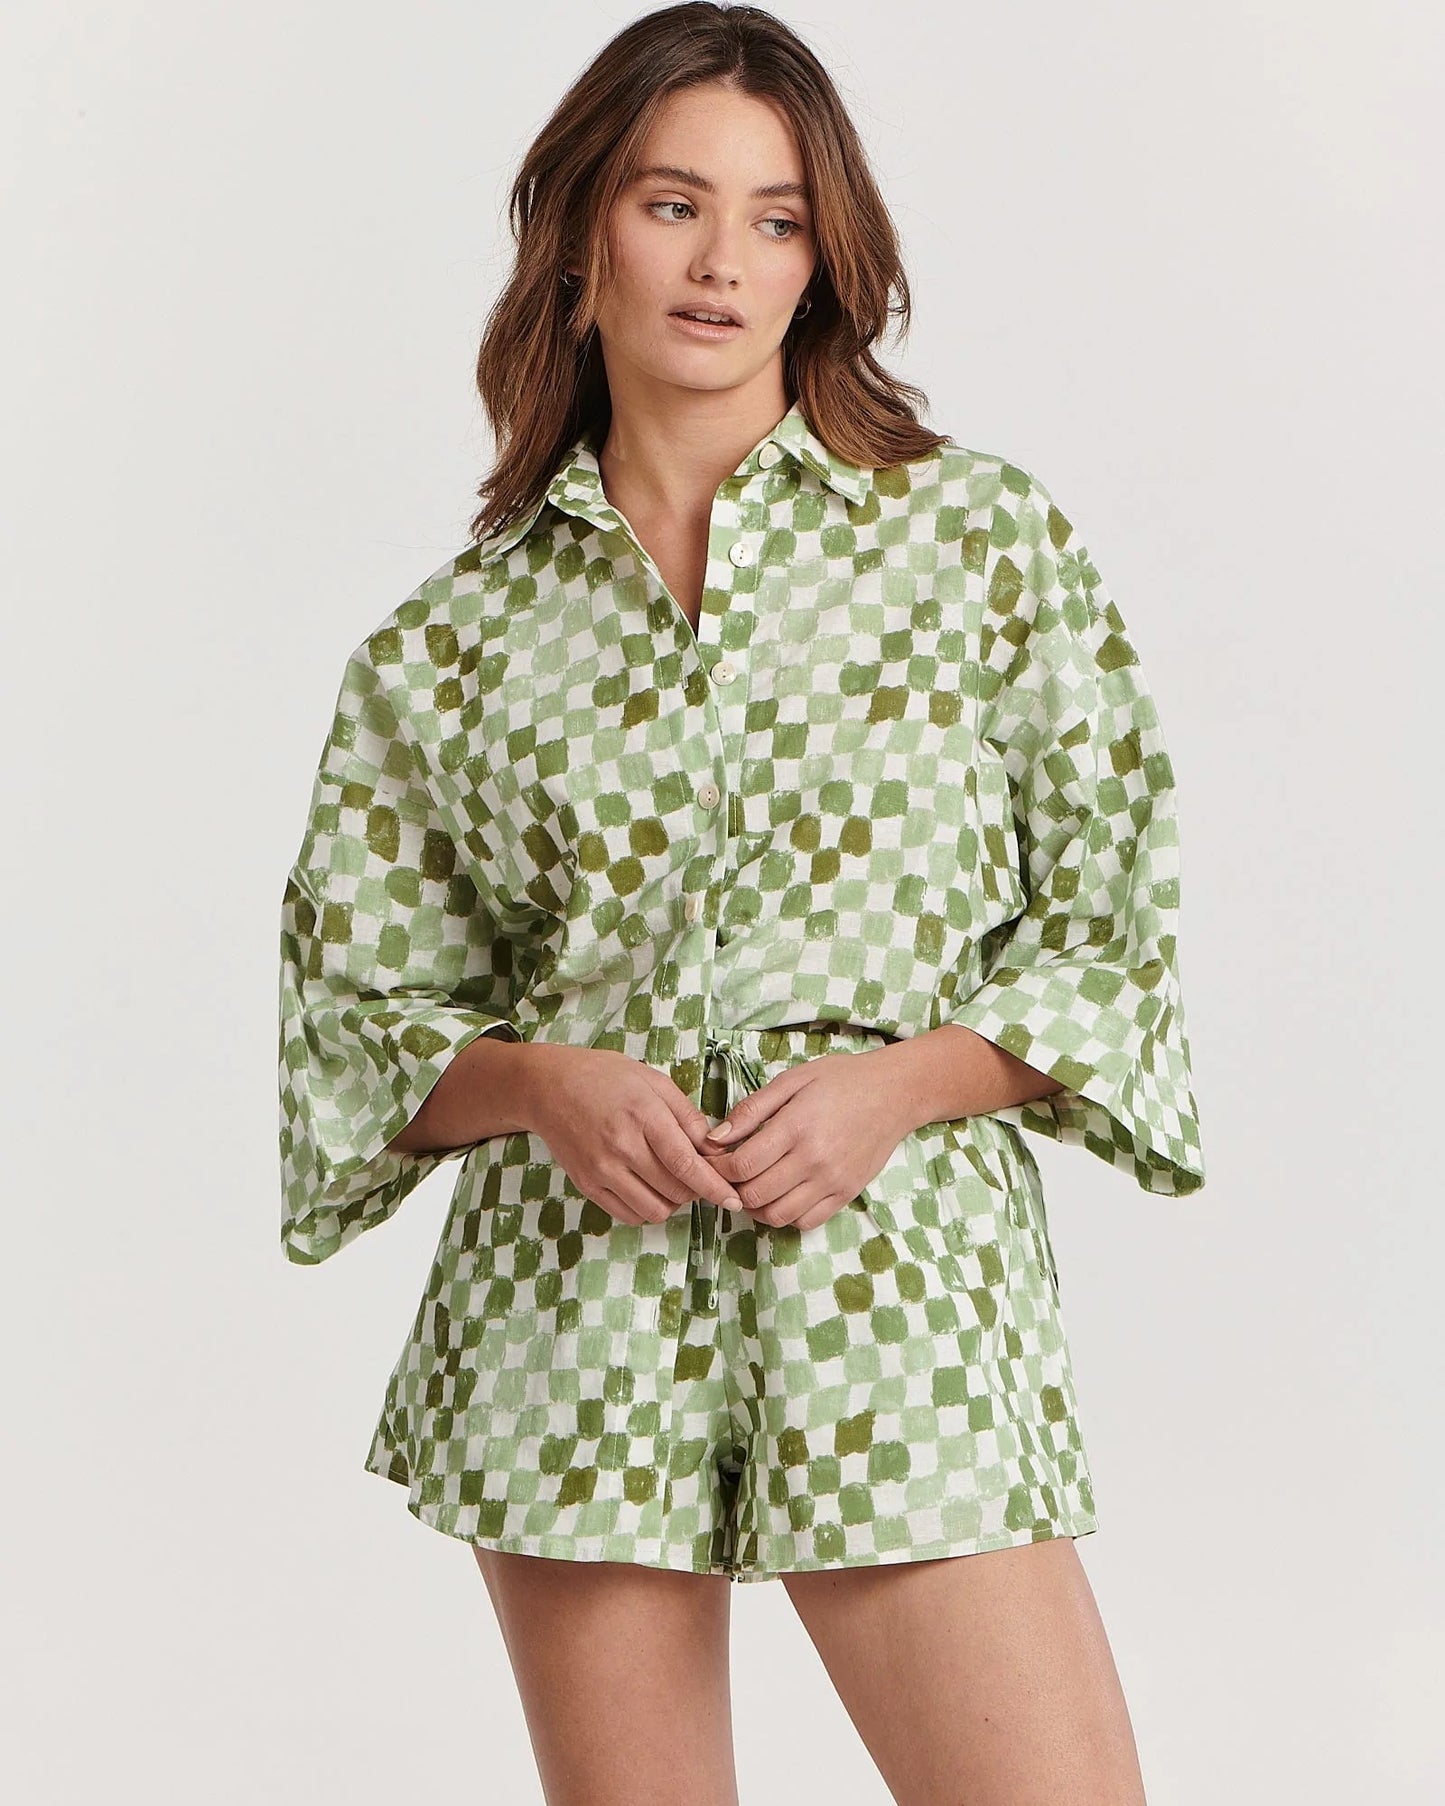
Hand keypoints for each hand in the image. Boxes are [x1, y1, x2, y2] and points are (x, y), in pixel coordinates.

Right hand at [525, 1045, 746, 1225]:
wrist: (547, 1087)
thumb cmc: (604, 1077)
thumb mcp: (652, 1080)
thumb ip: (687, 1115)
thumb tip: (716, 1148)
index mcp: (643, 1116)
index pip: (687, 1164)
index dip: (715, 1187)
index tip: (734, 1199)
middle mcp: (621, 1146)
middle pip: (675, 1190)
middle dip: (696, 1189)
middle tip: (696, 1173)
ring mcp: (601, 1169)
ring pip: (654, 1210)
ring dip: (672, 1202)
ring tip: (670, 1179)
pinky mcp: (587, 1185)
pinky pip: (628, 1214)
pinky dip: (646, 1208)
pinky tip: (648, 1186)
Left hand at [696, 1050, 912, 1230]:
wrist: (895, 1093)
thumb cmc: (841, 1080)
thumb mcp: (793, 1080)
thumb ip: (752, 1109)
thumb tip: (715, 1138)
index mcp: (796, 1127)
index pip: (742, 1165)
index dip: (718, 1167)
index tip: (714, 1159)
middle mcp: (814, 1160)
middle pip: (755, 1194)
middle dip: (732, 1188)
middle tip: (728, 1174)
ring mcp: (832, 1181)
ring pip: (777, 1215)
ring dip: (756, 1206)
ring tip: (752, 1186)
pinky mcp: (846, 1194)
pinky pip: (805, 1222)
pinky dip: (785, 1216)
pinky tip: (781, 1194)